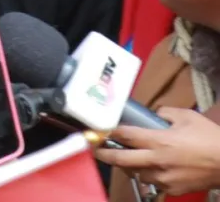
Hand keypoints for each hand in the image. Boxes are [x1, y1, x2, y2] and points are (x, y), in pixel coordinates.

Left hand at [95, 108, 219, 195]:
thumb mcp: (188, 117)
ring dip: (129, 166)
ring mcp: (163, 177)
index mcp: (159, 140)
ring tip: (128, 158)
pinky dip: (148, 175)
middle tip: (96, 150)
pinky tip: (151, 168)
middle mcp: (156, 160)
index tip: (99, 130)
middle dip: (104, 154)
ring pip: (135, 173)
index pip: (125, 135)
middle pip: (120, 159)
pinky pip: (152, 183)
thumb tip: (154, 115)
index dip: (109, 132)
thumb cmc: (210, 139)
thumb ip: (165, 113)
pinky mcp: (172, 189)